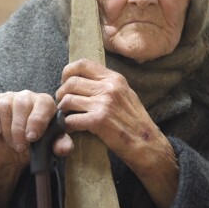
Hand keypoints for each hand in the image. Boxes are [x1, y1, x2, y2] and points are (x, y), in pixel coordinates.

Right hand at [0, 90, 72, 207]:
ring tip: (11, 142)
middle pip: (22, 104)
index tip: (32, 138)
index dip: (37, 120)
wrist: (13, 151)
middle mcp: (27, 96)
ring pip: (4, 106)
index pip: (43, 103)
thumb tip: (64, 148)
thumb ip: (60, 145)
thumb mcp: (49, 147)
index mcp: (45, 103)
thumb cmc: (35, 144)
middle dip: (19, 129)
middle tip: (20, 146)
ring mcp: (8, 97)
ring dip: (6, 129)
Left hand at [55, 59, 177, 207]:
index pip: (83, 64)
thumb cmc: (136, 121)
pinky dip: (67, 125)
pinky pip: (71, 119)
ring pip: (68, 100)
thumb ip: (108, 85)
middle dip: (61, 94)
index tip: (65, 83)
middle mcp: (109, 87)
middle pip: (71, 82)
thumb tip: (85, 80)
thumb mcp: (126, 94)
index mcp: (114, 78)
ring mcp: (103, 103)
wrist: (147, 143)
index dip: (68, 72)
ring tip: (67, 116)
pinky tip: (72, 128)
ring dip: (63, 110)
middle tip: (63, 104)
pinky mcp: (98, 121)